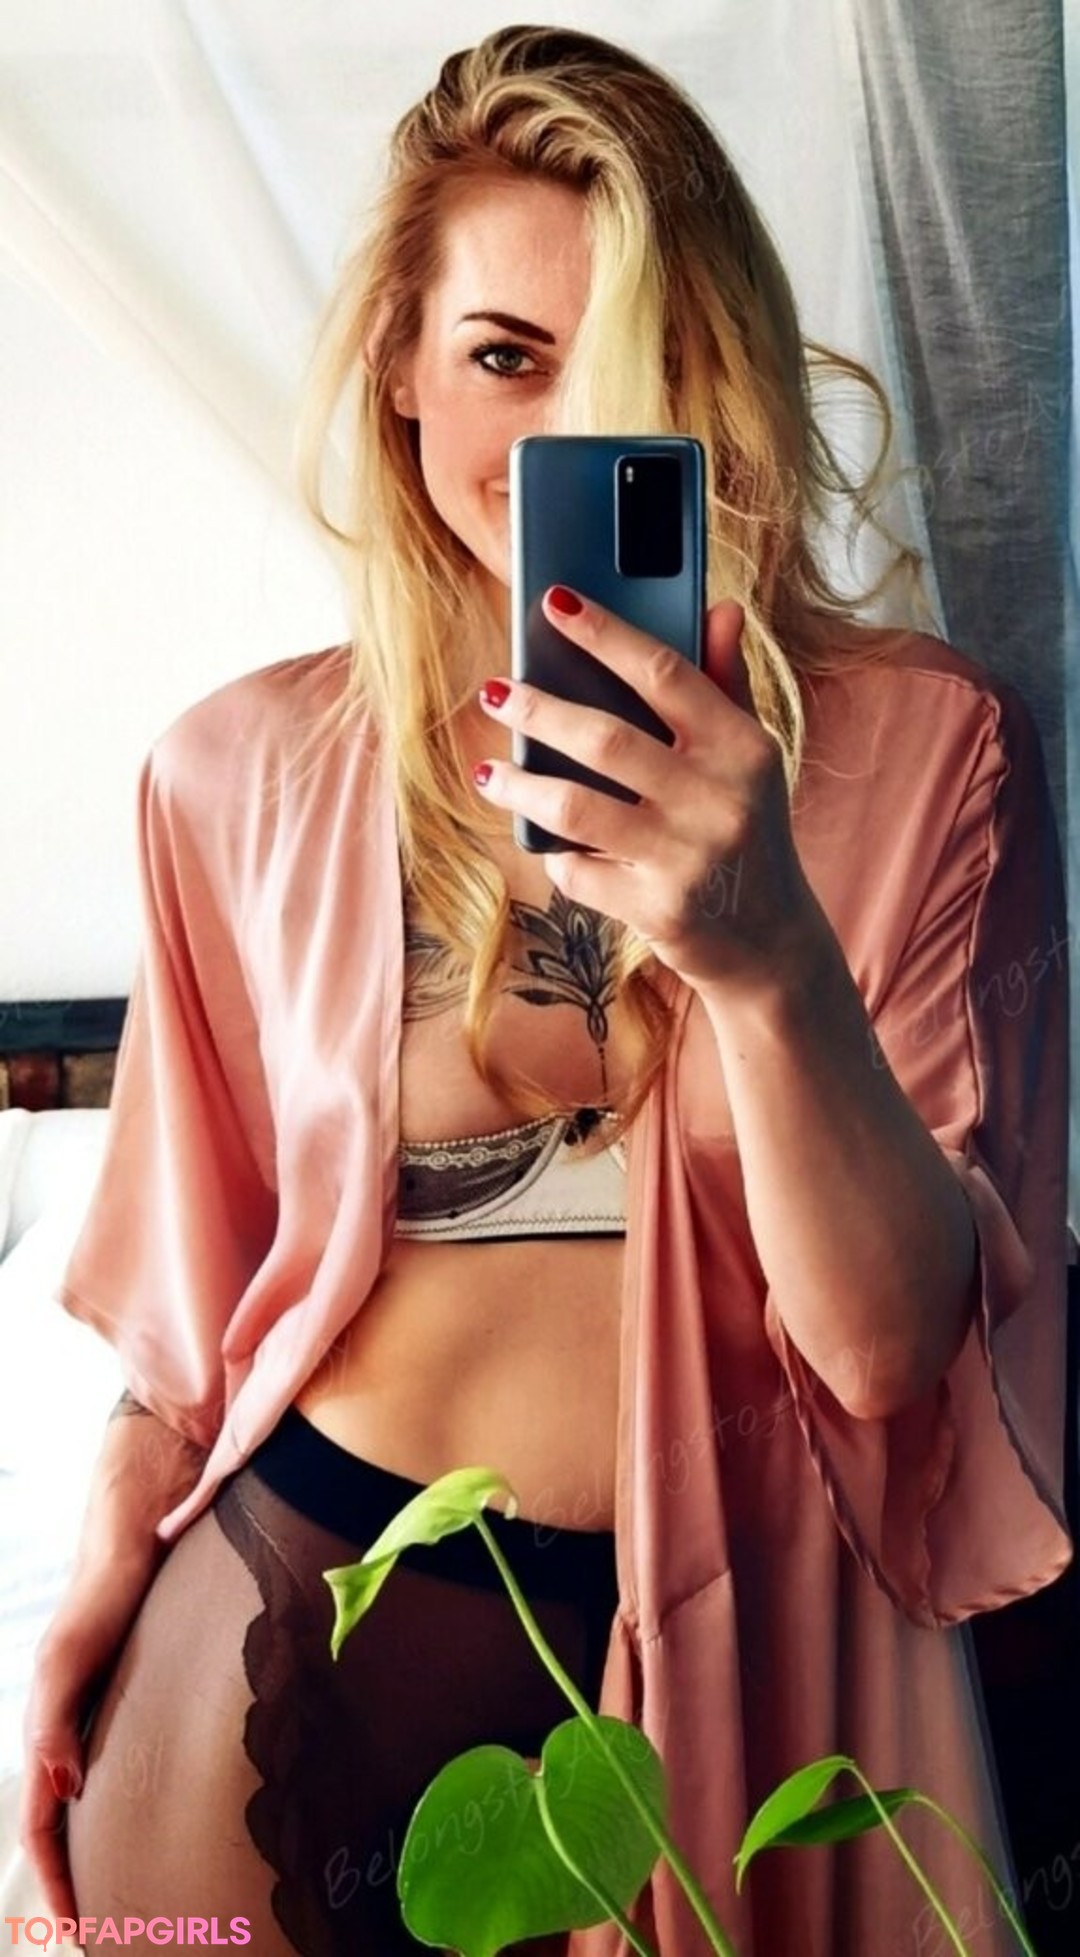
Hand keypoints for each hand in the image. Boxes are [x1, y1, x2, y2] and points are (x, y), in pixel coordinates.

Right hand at [20, 1540, 159, 1915]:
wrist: (138, 1540)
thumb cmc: (101, 1596)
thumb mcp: (68, 1658)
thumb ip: (53, 1719)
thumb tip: (61, 1787)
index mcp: (48, 1732)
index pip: (43, 1826)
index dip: (55, 1879)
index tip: (76, 1930)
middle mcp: (73, 1734)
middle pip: (65, 1827)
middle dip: (77, 1881)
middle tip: (106, 1933)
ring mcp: (105, 1720)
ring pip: (95, 1805)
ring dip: (104, 1852)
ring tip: (133, 1897)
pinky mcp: (139, 1704)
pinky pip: (126, 1772)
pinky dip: (132, 1810)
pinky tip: (162, 1825)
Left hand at [474, 586, 820, 996]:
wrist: (773, 942)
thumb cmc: (749, 832)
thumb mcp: (751, 761)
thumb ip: (728, 685)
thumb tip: (722, 607)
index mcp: (743, 748)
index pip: (665, 673)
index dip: (605, 633)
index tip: (554, 602)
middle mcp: (718, 799)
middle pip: (606, 739)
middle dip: (537, 710)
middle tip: (494, 693)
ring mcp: (687, 858)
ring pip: (575, 808)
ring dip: (520, 785)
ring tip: (490, 773)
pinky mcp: (657, 910)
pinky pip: (579, 872)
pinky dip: (556, 856)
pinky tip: (546, 842)